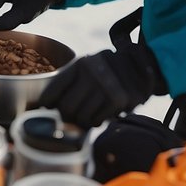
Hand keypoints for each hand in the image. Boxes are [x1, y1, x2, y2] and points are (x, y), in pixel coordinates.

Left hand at [36, 45, 166, 128]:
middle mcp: (91, 73)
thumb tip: (45, 106)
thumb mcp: (86, 67)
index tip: (47, 107)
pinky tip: (101, 114)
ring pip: (82, 117)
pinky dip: (97, 121)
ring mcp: (106, 86)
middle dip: (67, 115)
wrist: (140, 64)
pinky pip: (98, 121)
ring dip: (84, 120)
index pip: (53, 90)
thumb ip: (68, 83)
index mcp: (79, 64)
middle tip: (73, 114)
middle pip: (66, 108)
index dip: (46, 103)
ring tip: (90, 113)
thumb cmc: (105, 70)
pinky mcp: (120, 99)